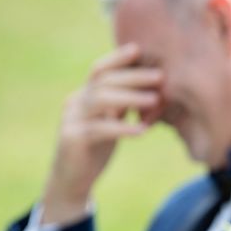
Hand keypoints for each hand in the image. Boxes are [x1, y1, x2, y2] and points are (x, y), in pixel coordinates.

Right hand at [41, 43, 163, 224]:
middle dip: (134, 77)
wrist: (71, 181)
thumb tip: (148, 90)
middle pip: (104, 81)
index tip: (138, 49)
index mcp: (83, 96)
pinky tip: (141, 130)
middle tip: (159, 76)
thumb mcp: (110, 123)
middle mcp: (74, 102)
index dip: (117, 58)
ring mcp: (70, 120)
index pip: (99, 70)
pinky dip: (123, 128)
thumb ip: (121, 107)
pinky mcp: (72, 139)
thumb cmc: (95, 150)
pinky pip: (100, 129)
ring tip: (155, 99)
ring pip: (101, 100)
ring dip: (131, 98)